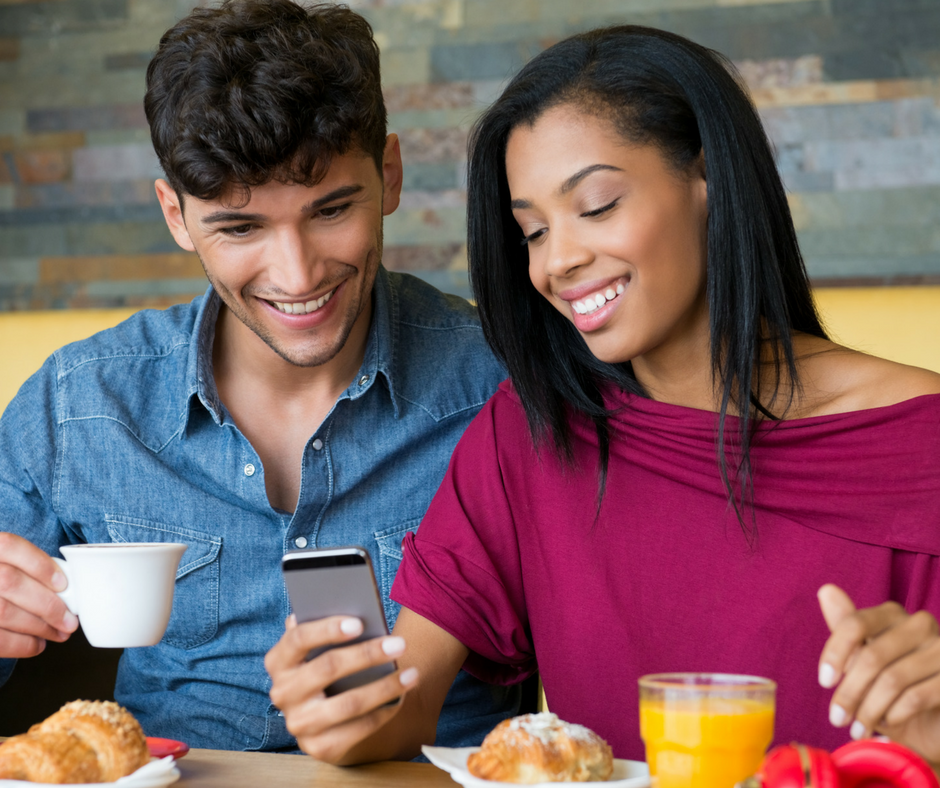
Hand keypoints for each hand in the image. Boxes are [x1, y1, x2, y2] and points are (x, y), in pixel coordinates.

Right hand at [0, 532, 77, 657]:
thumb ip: (27, 567)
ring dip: (39, 627)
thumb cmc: (2, 581)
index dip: (39, 565)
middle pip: (10, 583)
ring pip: (3, 612)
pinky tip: (37, 644)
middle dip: (48, 605)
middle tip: (70, 620)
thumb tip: (67, 588)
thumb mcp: (7, 564)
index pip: (10, 546)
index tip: (63, 584)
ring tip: (59, 633)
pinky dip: (21, 644)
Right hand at [265, 615, 418, 763]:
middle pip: (328, 667)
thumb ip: (325, 628)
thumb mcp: (319, 648)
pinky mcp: (318, 747)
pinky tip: (401, 698)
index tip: (360, 623)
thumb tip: (341, 601)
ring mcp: (298, 723)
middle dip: (367, 654)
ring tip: (412, 674)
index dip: (328, 629)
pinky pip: (358, 728)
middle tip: (399, 644)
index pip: (298, 639)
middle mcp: (282, 693)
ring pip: (348, 703)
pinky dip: (383, 712)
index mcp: (278, 661)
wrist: (323, 717)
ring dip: (384, 687)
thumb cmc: (326, 668)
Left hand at [818, 583, 939, 765]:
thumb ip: (845, 627)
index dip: (835, 653)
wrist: (932, 720)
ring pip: (892, 680)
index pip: (855, 624)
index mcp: (892, 614)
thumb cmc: (891, 683)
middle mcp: (921, 624)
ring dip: (869, 710)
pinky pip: (916, 697)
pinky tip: (886, 723)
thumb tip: (826, 590)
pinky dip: (895, 714)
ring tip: (857, 728)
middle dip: (849, 692)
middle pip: (872, 656)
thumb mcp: (863, 657)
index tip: (824, 682)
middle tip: (837, 718)